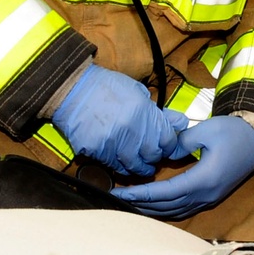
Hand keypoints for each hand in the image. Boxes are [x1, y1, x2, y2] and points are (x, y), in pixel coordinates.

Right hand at [51, 63, 187, 176]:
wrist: (73, 89)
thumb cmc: (107, 87)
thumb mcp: (138, 92)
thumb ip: (160, 112)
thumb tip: (180, 123)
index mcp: (144, 112)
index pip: (167, 140)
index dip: (169, 145)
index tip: (165, 146)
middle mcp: (131, 129)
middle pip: (152, 156)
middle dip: (154, 158)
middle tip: (153, 157)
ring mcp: (113, 142)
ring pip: (133, 166)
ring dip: (139, 167)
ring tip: (140, 165)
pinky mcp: (97, 151)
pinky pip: (113, 166)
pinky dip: (119, 166)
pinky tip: (121, 161)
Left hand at [112, 115, 253, 219]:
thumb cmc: (235, 132)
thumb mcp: (206, 130)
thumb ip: (182, 142)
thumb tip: (165, 152)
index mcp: (203, 180)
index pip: (165, 193)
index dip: (141, 194)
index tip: (120, 192)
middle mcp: (206, 195)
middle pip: (167, 207)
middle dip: (141, 204)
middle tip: (118, 199)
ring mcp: (210, 198)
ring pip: (175, 211)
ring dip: (152, 209)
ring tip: (132, 202)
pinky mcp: (212, 196)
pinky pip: (184, 208)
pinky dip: (166, 207)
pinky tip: (155, 202)